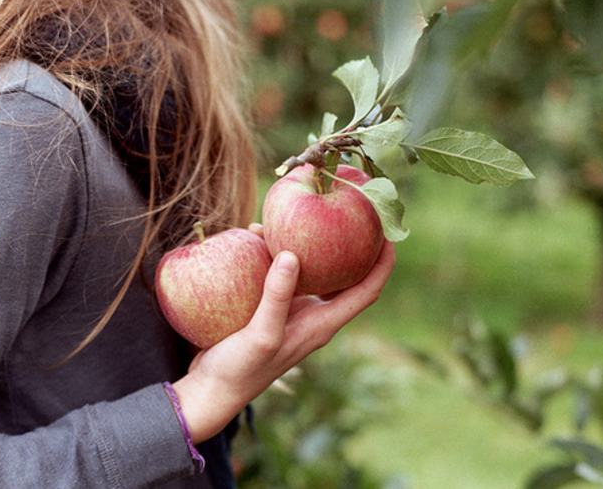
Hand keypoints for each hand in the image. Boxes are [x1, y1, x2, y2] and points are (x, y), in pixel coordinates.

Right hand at [172, 230, 395, 443]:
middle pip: (343, 276)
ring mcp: (290, 311)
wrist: (212, 389)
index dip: (383, 264)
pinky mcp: (267, 308)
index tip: (390, 233)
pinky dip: (272, 254)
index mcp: (322, 324)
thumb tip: (292, 254)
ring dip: (305, 245)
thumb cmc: (242, 369)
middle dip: (349, 246)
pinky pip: (278, 274)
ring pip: (308, 270)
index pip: (366, 291)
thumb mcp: (262, 334)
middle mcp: (312, 316)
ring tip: (291, 218)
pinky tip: (255, 237)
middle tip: (348, 213)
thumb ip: (277, 296)